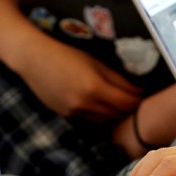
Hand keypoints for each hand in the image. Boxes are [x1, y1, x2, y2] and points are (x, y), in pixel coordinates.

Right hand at [17, 36, 141, 121]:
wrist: (32, 59)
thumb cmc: (64, 54)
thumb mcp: (94, 62)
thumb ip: (117, 78)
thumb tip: (138, 90)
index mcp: (94, 87)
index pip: (126, 103)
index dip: (138, 100)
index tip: (143, 94)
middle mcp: (84, 104)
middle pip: (117, 115)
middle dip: (128, 109)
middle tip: (133, 99)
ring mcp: (74, 112)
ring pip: (104, 121)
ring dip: (113, 114)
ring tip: (117, 103)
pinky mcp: (65, 115)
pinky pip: (89, 120)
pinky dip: (98, 115)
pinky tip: (99, 104)